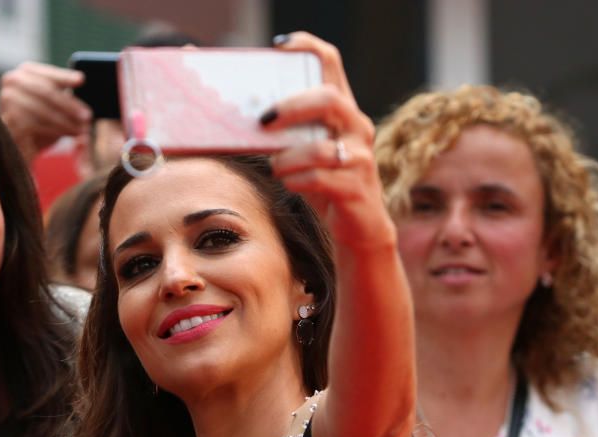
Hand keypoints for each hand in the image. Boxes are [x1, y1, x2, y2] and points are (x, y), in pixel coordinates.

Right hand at [0, 61, 91, 161]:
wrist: (23, 144)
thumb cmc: (44, 120)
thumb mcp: (57, 104)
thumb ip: (66, 94)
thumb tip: (83, 86)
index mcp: (26, 71)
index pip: (48, 73)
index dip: (65, 76)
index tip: (82, 80)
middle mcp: (12, 80)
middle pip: (46, 92)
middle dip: (69, 106)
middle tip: (87, 116)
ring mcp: (7, 100)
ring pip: (42, 110)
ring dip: (64, 121)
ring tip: (81, 130)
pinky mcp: (7, 119)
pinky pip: (34, 125)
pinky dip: (54, 131)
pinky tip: (68, 135)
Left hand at [262, 32, 389, 249]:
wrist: (359, 228)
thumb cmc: (324, 185)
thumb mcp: (304, 152)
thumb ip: (284, 133)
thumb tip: (238, 116)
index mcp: (342, 110)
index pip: (331, 63)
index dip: (307, 47)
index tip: (279, 47)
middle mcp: (356, 127)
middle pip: (328, 99)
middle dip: (291, 108)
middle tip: (263, 121)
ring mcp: (359, 157)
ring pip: (320, 148)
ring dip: (287, 159)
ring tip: (276, 168)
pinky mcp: (357, 187)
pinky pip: (320, 179)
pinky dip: (297, 181)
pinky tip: (290, 184)